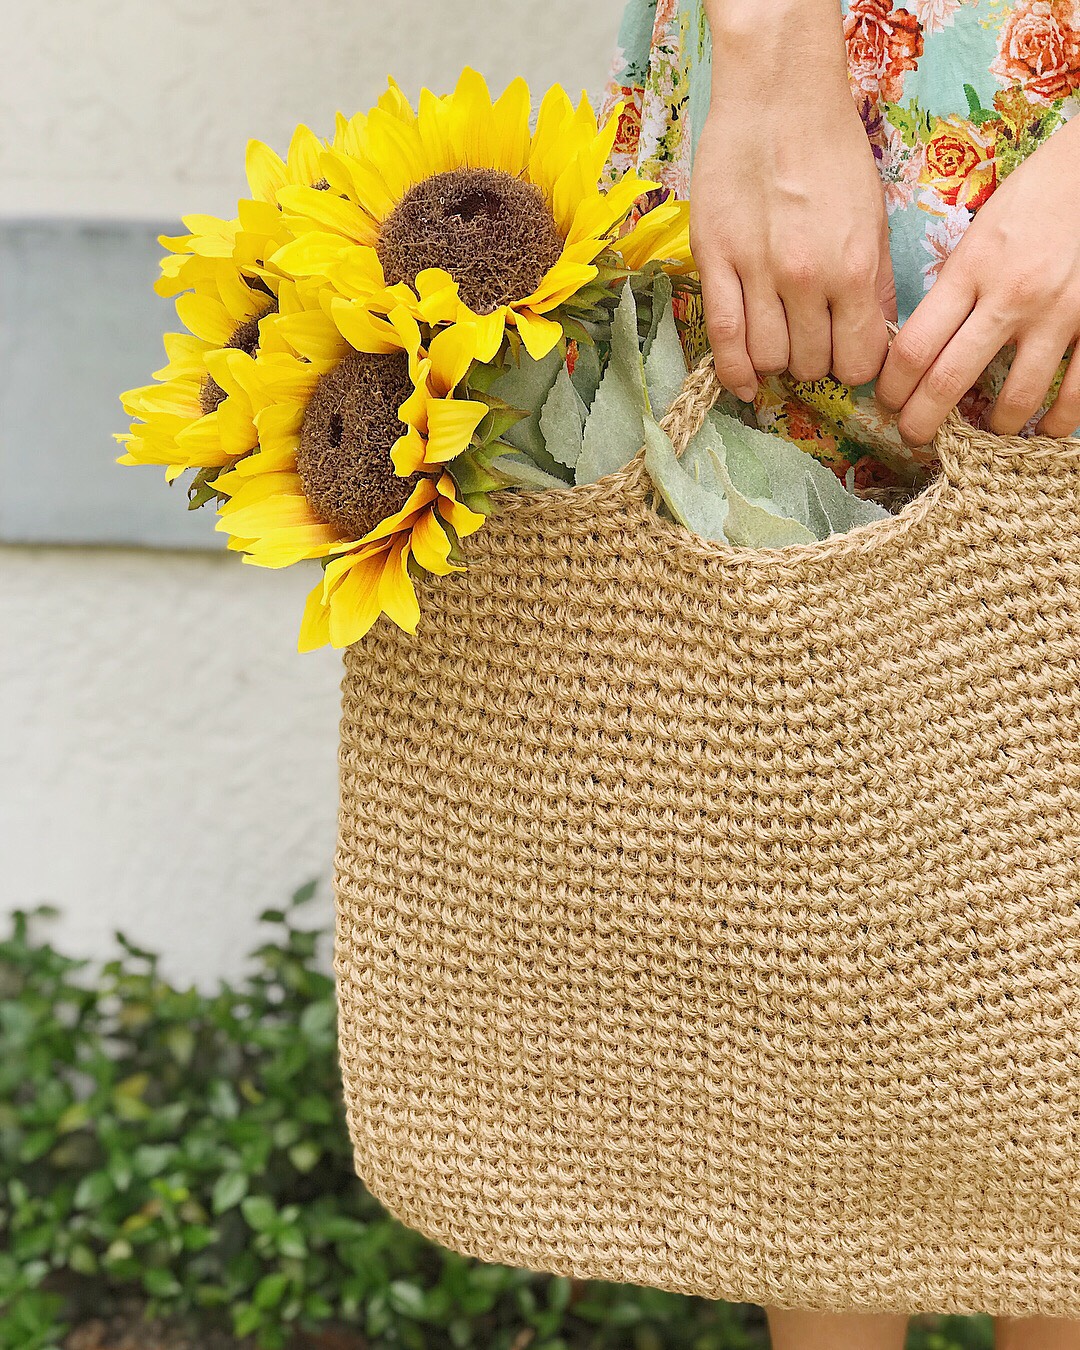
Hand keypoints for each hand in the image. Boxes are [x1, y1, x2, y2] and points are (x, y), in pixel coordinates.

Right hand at [692, 5, 895, 401]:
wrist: (778, 98)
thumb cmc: (830, 151)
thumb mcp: (873, 216)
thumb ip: (875, 282)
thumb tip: (876, 336)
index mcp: (854, 267)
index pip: (859, 359)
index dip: (854, 366)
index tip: (846, 356)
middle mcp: (807, 279)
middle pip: (810, 365)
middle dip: (814, 362)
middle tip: (811, 340)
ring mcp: (757, 273)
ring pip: (767, 358)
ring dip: (775, 361)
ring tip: (778, 339)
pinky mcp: (716, 263)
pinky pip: (723, 339)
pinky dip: (734, 372)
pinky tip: (744, 383)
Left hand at [875, 116, 1079, 444]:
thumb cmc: (1036, 198)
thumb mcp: (980, 233)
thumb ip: (954, 286)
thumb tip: (922, 341)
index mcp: (971, 270)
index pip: (913, 346)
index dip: (892, 386)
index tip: (888, 400)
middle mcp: (1010, 296)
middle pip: (949, 381)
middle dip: (921, 421)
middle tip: (914, 436)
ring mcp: (1059, 312)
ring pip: (1016, 398)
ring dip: (993, 427)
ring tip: (985, 433)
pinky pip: (1076, 392)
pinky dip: (1056, 421)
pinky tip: (1043, 429)